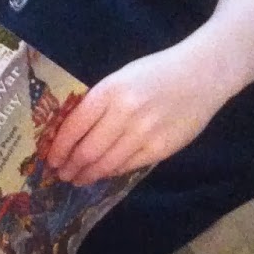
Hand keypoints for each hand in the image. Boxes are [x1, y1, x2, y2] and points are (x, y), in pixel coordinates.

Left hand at [46, 45, 219, 185]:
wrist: (202, 74)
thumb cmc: (156, 73)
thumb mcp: (120, 78)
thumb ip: (98, 104)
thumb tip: (71, 134)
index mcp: (109, 91)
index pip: (74, 127)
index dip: (59, 148)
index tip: (51, 159)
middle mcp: (125, 113)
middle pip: (87, 151)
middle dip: (71, 167)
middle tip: (63, 175)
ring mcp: (144, 133)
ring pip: (106, 164)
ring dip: (88, 175)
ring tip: (79, 179)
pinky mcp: (161, 149)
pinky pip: (128, 166)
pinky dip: (112, 172)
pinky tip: (105, 173)